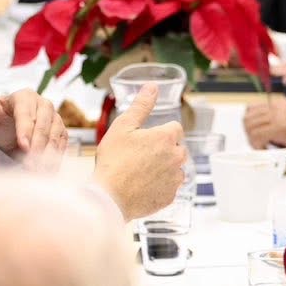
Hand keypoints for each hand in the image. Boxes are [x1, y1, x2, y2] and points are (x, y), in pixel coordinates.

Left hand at [0, 89, 67, 171]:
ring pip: (55, 136)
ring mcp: (54, 118)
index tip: (23, 146)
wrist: (5, 127)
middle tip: (30, 164)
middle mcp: (43, 104)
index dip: (25, 130)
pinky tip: (47, 171)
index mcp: (23, 97)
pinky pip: (61, 145)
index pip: (25, 113)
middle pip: (44, 125)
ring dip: (48, 155)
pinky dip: (55, 159)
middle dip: (37, 146)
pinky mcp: (60, 132)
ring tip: (38, 171)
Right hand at [93, 84, 186, 220]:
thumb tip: (152, 87)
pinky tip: (142, 186)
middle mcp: (177, 157)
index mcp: (167, 137)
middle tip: (139, 156)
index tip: (145, 139)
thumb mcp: (123, 126)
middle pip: (177, 148)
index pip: (175, 128)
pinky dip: (159, 186)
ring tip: (139, 172)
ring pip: (174, 168)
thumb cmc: (113, 161)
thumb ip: (141, 105)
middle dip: (163, 150)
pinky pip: (169, 187)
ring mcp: (175, 179)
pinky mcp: (171, 196)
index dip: (159, 132)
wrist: (109, 197)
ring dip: (163, 168)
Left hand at [242, 95, 285, 157]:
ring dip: (253, 140)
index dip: (250, 124)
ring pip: (250, 126)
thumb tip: (265, 129)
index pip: (252, 109)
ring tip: (263, 147)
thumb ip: (279, 119)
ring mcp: (278, 115)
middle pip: (248, 117)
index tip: (255, 134)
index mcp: (279, 103)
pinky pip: (258, 136)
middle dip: (249, 133)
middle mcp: (277, 106)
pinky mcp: (280, 127)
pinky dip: (258, 146)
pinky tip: (267, 150)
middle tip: (257, 143)